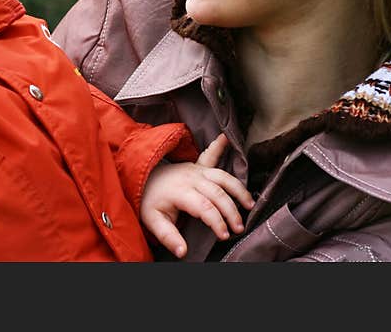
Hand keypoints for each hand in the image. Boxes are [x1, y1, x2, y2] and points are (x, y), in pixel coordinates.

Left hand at [140, 133, 254, 257]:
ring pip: (222, 176)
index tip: (224, 236)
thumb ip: (168, 237)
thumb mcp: (153, 221)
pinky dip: (219, 147)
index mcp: (180, 191)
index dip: (217, 222)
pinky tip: (226, 137)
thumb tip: (182, 252)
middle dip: (231, 211)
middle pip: (217, 193)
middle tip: (239, 228)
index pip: (204, 208)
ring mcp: (195, 170)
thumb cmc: (149, 202)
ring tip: (250, 204)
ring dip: (238, 189)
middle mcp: (190, 178)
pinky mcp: (198, 166)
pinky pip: (210, 155)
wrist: (140, 179)